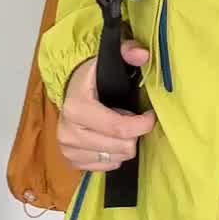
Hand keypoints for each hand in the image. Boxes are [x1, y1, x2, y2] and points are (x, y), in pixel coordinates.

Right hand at [56, 42, 156, 173]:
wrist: (69, 93)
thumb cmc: (93, 79)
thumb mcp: (108, 60)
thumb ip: (127, 51)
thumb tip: (142, 54)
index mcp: (76, 107)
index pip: (119, 128)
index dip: (142, 124)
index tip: (149, 116)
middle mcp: (68, 132)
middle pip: (121, 147)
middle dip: (132, 134)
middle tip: (128, 118)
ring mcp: (68, 149)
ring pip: (117, 159)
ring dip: (123, 145)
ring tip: (116, 127)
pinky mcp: (72, 162)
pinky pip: (106, 168)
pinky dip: (113, 155)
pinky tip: (109, 139)